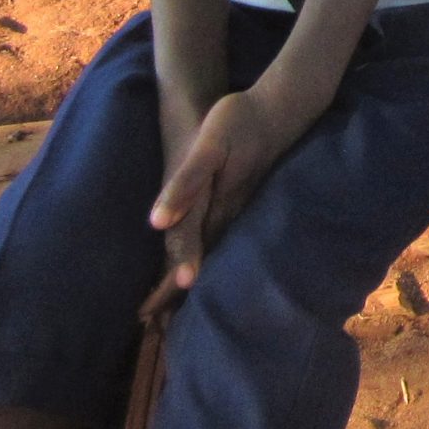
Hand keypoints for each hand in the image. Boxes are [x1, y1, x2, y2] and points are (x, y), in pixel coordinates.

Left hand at [140, 88, 299, 319]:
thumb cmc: (241, 119)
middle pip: (200, 261)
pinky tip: (207, 258)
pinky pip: (221, 236)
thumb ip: (186, 183)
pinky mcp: (243, 196)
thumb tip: (159, 223)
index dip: (166, 287)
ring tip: (173, 303)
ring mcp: (239, 205)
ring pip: (213, 251)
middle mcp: (228, 212)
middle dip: (176, 293)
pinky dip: (206, 254)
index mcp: (214, 207)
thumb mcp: (210, 145)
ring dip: (191, 275)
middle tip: (153, 323)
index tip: (145, 316)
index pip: (186, 256)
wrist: (282, 104)